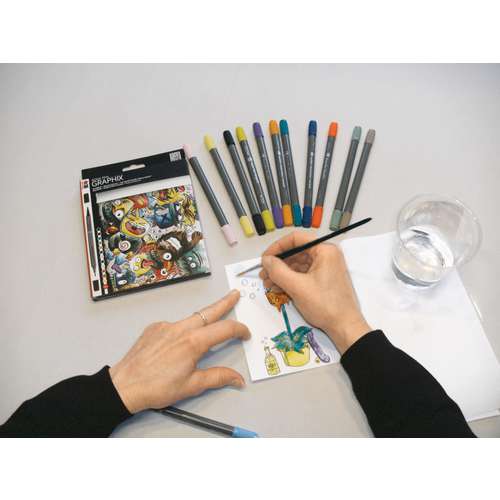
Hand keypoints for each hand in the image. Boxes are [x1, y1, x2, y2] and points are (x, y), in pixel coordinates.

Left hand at [109, 290, 249, 413]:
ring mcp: (165, 326)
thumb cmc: (156, 388)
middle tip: (235, 294)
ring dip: (204, 318)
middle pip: (208, 312)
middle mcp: (180, 329)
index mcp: (193, 342)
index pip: (224, 329)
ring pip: (191, 318)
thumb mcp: (192, 385)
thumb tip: (238, 379)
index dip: (239, 329)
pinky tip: (178, 344)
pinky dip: (181, 331)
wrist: (124, 386)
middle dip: (224, 302)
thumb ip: (218, 377)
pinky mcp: (154, 328)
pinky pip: (173, 325)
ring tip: (209, 324)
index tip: (245, 333)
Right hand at [259, 231, 370, 353]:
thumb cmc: (325, 305)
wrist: (344, 327)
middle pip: (296, 252)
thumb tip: (265, 260)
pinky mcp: (323, 280)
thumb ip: (278, 271)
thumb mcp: (297, 287)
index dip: (277, 247)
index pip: (296, 239)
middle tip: (263, 274)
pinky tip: (278, 288)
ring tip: (267, 284)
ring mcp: (325, 268)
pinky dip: (289, 280)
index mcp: (325, 250)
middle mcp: (326, 256)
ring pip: (297, 265)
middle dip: (278, 264)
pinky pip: (302, 275)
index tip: (265, 259)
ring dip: (281, 273)